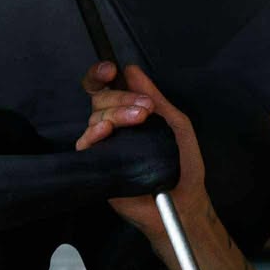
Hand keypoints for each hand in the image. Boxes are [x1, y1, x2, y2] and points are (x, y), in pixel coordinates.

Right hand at [77, 62, 207, 240]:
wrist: (183, 200)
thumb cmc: (183, 164)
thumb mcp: (176, 124)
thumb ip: (157, 97)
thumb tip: (132, 70)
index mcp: (129, 114)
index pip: (106, 89)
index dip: (100, 75)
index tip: (110, 69)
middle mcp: (113, 127)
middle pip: (100, 99)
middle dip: (122, 97)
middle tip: (145, 108)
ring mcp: (104, 145)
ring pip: (95, 117)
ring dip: (117, 113)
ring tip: (139, 120)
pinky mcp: (97, 164)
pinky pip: (86, 143)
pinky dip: (95, 133)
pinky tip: (106, 131)